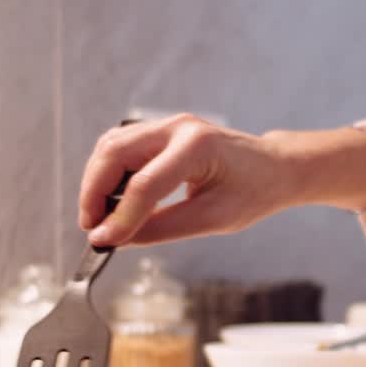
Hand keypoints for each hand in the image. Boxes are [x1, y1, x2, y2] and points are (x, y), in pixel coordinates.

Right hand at [79, 115, 295, 246]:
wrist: (274, 167)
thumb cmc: (253, 192)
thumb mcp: (214, 219)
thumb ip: (164, 228)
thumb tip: (119, 239)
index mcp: (197, 147)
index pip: (144, 184)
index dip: (119, 216)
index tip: (101, 241)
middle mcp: (177, 127)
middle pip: (115, 152)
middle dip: (94, 192)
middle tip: (91, 228)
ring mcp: (168, 125)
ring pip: (112, 145)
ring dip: (97, 181)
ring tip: (99, 217)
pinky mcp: (162, 131)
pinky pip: (122, 147)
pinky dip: (109, 173)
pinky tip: (113, 200)